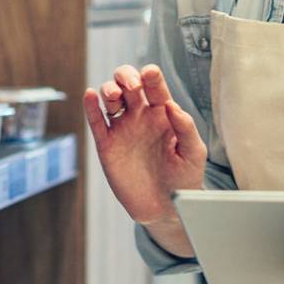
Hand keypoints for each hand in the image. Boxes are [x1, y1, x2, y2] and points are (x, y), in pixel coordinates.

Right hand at [83, 63, 206, 226]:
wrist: (165, 209)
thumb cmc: (184, 179)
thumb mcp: (193, 153)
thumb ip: (186, 127)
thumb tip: (171, 105)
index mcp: (163, 112)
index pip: (154, 85)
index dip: (150, 75)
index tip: (150, 74)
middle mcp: (141, 115)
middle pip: (127, 82)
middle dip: (126, 75)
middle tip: (132, 86)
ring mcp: (123, 128)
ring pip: (109, 97)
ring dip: (108, 88)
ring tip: (114, 95)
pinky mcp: (107, 145)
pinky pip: (96, 121)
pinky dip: (90, 106)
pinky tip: (89, 95)